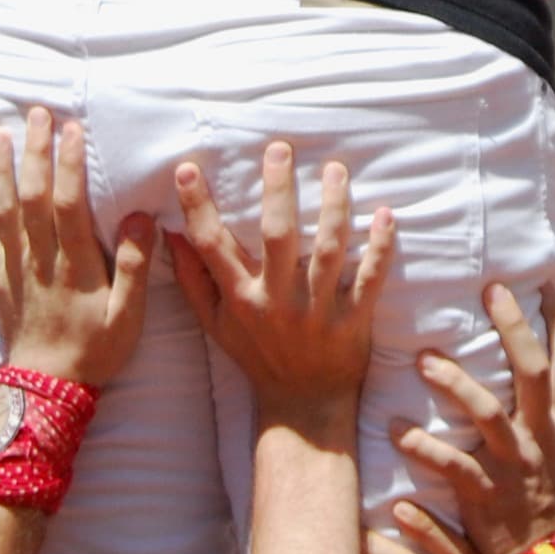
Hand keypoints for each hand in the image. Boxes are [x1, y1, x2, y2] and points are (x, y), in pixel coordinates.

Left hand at [0, 108, 154, 389]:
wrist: (46, 389)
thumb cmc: (95, 351)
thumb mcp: (128, 317)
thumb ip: (136, 268)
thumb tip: (141, 218)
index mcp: (75, 268)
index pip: (69, 206)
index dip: (69, 165)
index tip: (72, 128)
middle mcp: (40, 261)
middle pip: (33, 198)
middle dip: (34, 152)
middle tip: (35, 113)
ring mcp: (15, 267)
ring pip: (3, 210)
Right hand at [166, 145, 392, 424]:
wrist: (303, 405)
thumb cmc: (257, 356)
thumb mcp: (217, 324)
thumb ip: (194, 280)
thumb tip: (170, 234)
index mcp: (241, 298)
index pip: (213, 245)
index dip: (198, 206)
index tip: (188, 167)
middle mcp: (276, 302)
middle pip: (277, 237)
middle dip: (277, 191)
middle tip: (279, 149)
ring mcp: (316, 312)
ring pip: (328, 251)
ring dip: (334, 208)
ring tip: (335, 169)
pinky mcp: (352, 322)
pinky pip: (369, 281)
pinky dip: (379, 248)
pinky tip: (384, 215)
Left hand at [393, 281, 554, 553]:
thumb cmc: (551, 524)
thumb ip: (546, 437)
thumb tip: (540, 410)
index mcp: (554, 430)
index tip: (544, 284)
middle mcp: (538, 441)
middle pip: (532, 371)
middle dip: (513, 328)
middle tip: (491, 289)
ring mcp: (513, 468)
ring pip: (487, 412)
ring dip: (455, 383)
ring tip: (422, 360)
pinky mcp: (485, 498)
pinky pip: (452, 466)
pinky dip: (423, 448)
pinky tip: (395, 431)